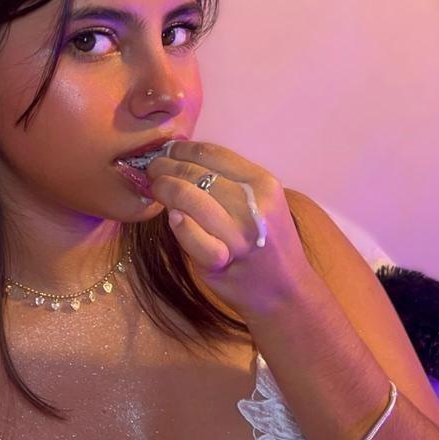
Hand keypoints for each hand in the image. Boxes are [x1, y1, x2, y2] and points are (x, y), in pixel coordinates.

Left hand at [143, 140, 323, 318]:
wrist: (286, 291)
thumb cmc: (267, 242)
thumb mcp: (261, 202)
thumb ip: (230, 180)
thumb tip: (183, 157)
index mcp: (263, 183)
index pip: (212, 153)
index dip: (181, 149)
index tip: (166, 151)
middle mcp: (252, 205)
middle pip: (195, 172)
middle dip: (165, 167)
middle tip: (152, 170)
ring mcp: (237, 234)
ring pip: (188, 196)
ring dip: (163, 189)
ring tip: (156, 189)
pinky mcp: (221, 260)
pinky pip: (188, 233)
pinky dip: (176, 223)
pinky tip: (171, 218)